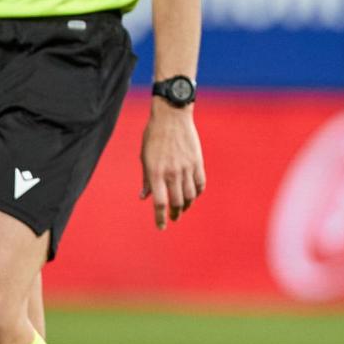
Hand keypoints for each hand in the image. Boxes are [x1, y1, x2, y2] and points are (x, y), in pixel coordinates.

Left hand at [140, 99, 204, 228]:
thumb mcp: (144, 156)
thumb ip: (146, 178)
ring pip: (190, 196)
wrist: (172, 116)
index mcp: (155, 172)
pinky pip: (200, 184)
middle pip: (177, 202)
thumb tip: (143, 197)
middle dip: (175, 214)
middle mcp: (172, 172)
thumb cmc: (154, 135)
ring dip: (187, 205)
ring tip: (183, 208)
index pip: (159, 203)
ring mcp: (186, 167)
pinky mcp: (197, 162)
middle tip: (174, 218)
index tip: (161, 227)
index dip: (160, 218)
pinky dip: (197, 193)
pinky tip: (193, 195)